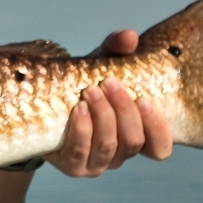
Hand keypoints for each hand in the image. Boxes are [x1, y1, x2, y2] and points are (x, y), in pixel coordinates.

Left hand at [47, 29, 173, 177]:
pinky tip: (78, 109)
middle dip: (123, 109)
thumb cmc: (81, 83)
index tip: (145, 98)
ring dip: (102, 116)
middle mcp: (120, 154)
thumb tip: (129, 36)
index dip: (158, 128)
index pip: (160, 148)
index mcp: (135, 135)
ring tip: (89, 90)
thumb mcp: (100, 64)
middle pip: (134, 141)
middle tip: (108, 82)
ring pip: (109, 146)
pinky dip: (82, 129)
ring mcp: (97, 164)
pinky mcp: (73, 166)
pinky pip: (80, 152)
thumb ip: (116, 50)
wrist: (42, 102)